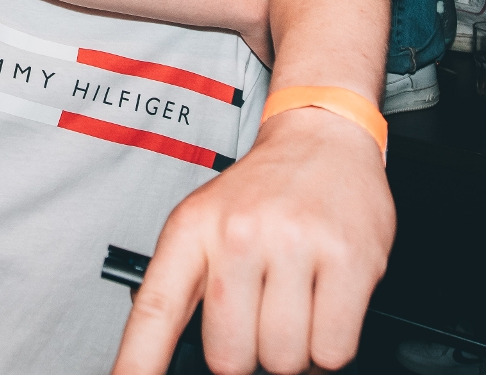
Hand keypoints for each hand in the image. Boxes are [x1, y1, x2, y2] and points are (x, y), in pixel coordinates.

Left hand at [111, 107, 393, 374]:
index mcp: (193, 228)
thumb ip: (182, 286)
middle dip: (250, 352)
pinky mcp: (348, 258)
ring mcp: (294, 243)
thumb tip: (152, 360)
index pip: (155, 310)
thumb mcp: (204, 222)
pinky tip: (325, 307)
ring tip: (297, 303)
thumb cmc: (262, 190)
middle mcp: (239, 233)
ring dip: (294, 350)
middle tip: (262, 312)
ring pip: (285, 360)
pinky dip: (330, 345)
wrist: (321, 134)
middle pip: (232, 359)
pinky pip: (333, 350)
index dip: (137, 363)